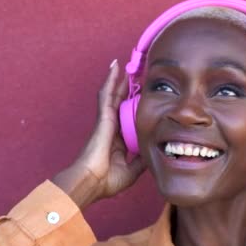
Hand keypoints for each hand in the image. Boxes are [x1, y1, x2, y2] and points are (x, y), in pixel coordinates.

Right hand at [53, 60, 145, 208]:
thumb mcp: (132, 170)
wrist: (91, 182)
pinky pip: (107, 94)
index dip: (133, 108)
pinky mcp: (103, 117)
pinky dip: (110, 80)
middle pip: (120, 103)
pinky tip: (115, 67)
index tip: (142, 99)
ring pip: (113, 95)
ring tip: (123, 64)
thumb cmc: (107, 180)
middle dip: (126, 89)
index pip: (127, 119)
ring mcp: (106, 121)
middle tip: (134, 74)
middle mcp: (111, 128)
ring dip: (118, 80)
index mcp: (117, 140)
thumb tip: (153, 152)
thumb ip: (141, 160)